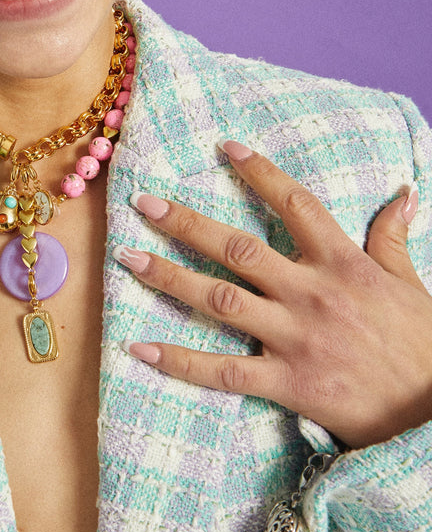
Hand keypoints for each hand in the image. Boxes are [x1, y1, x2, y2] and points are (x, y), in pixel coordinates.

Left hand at [115, 140, 431, 448]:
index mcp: (342, 263)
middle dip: (188, 223)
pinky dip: (180, 361)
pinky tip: (140, 347)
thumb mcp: (410, 282)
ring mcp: (295, 338)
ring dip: (170, 277)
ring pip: (220, 299)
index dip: (260, 173)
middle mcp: (311, 293)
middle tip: (145, 203)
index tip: (226, 147)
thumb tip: (402, 192)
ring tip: (129, 258)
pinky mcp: (287, 383)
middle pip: (238, 248)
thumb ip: (391, 236)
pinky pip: (223, 370)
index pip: (295, 205)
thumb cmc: (424, 345)